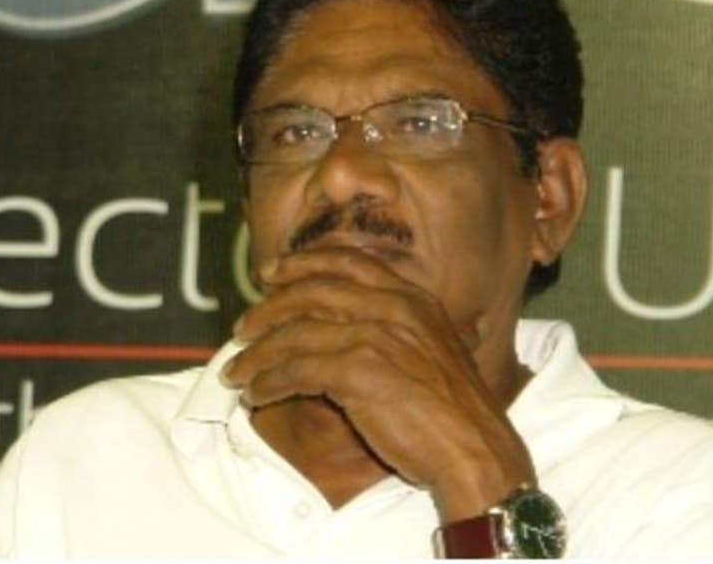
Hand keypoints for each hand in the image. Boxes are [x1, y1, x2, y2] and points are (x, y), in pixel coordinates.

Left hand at [220, 248, 535, 520]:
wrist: (476, 449)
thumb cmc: (457, 412)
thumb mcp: (435, 350)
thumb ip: (399, 330)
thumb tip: (350, 329)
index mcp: (413, 298)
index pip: (347, 263)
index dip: (302, 264)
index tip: (271, 273)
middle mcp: (393, 308)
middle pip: (311, 292)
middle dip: (268, 309)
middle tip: (242, 327)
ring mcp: (375, 337)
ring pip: (295, 333)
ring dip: (258, 354)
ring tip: (237, 371)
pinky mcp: (358, 372)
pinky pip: (297, 370)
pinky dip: (269, 381)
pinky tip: (257, 394)